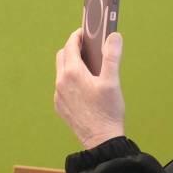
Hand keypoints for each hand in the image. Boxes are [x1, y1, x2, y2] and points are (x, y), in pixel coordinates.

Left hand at [54, 28, 124, 149]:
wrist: (100, 140)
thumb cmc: (107, 111)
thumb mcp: (112, 81)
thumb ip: (112, 56)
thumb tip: (114, 36)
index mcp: (72, 73)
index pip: (70, 45)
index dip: (78, 35)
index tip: (86, 31)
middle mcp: (61, 82)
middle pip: (63, 56)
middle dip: (73, 48)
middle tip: (88, 47)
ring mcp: (59, 96)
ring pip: (61, 72)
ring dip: (71, 65)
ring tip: (88, 67)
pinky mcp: (60, 107)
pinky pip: (62, 87)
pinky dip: (70, 80)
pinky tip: (85, 86)